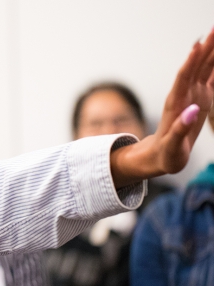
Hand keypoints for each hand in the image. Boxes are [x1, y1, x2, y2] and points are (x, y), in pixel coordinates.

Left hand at [110, 29, 213, 187]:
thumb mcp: (171, 147)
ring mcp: (192, 97)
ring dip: (211, 52)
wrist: (160, 157)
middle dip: (205, 48)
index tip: (197, 45)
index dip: (190, 62)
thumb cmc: (166, 155)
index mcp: (175, 105)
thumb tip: (192, 111)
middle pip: (195, 68)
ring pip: (203, 70)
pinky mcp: (199, 101)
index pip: (183, 79)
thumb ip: (179, 130)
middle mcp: (183, 96)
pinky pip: (210, 80)